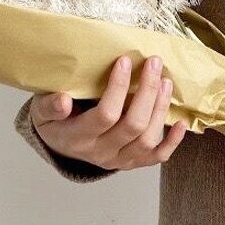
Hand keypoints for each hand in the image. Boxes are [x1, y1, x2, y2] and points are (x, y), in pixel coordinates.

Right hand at [29, 54, 186, 169]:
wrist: (62, 146)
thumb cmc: (56, 121)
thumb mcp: (42, 112)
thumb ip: (49, 106)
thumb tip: (62, 99)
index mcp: (78, 138)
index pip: (105, 114)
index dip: (118, 88)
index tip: (125, 61)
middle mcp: (101, 153)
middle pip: (132, 125)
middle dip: (147, 92)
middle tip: (154, 64)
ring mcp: (120, 160)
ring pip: (147, 139)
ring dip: (161, 110)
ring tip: (166, 82)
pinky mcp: (135, 163)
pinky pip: (158, 157)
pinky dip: (173, 141)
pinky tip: (182, 122)